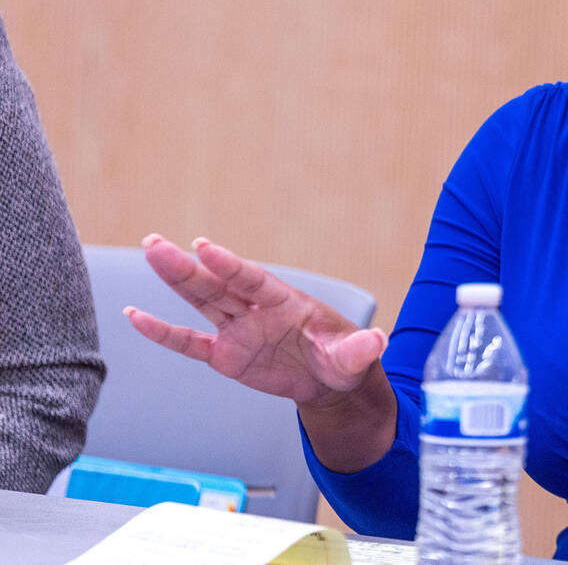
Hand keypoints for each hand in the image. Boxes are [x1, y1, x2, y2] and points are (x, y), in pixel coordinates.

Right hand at [126, 234, 386, 409]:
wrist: (329, 380)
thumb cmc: (342, 359)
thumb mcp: (353, 357)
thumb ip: (359, 349)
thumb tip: (378, 341)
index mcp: (286, 302)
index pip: (253, 280)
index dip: (228, 264)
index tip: (203, 246)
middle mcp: (257, 309)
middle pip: (217, 284)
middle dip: (187, 266)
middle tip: (155, 242)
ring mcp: (238, 329)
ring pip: (201, 302)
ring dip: (175, 281)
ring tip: (149, 253)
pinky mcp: (226, 354)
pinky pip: (189, 342)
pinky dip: (164, 332)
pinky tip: (136, 316)